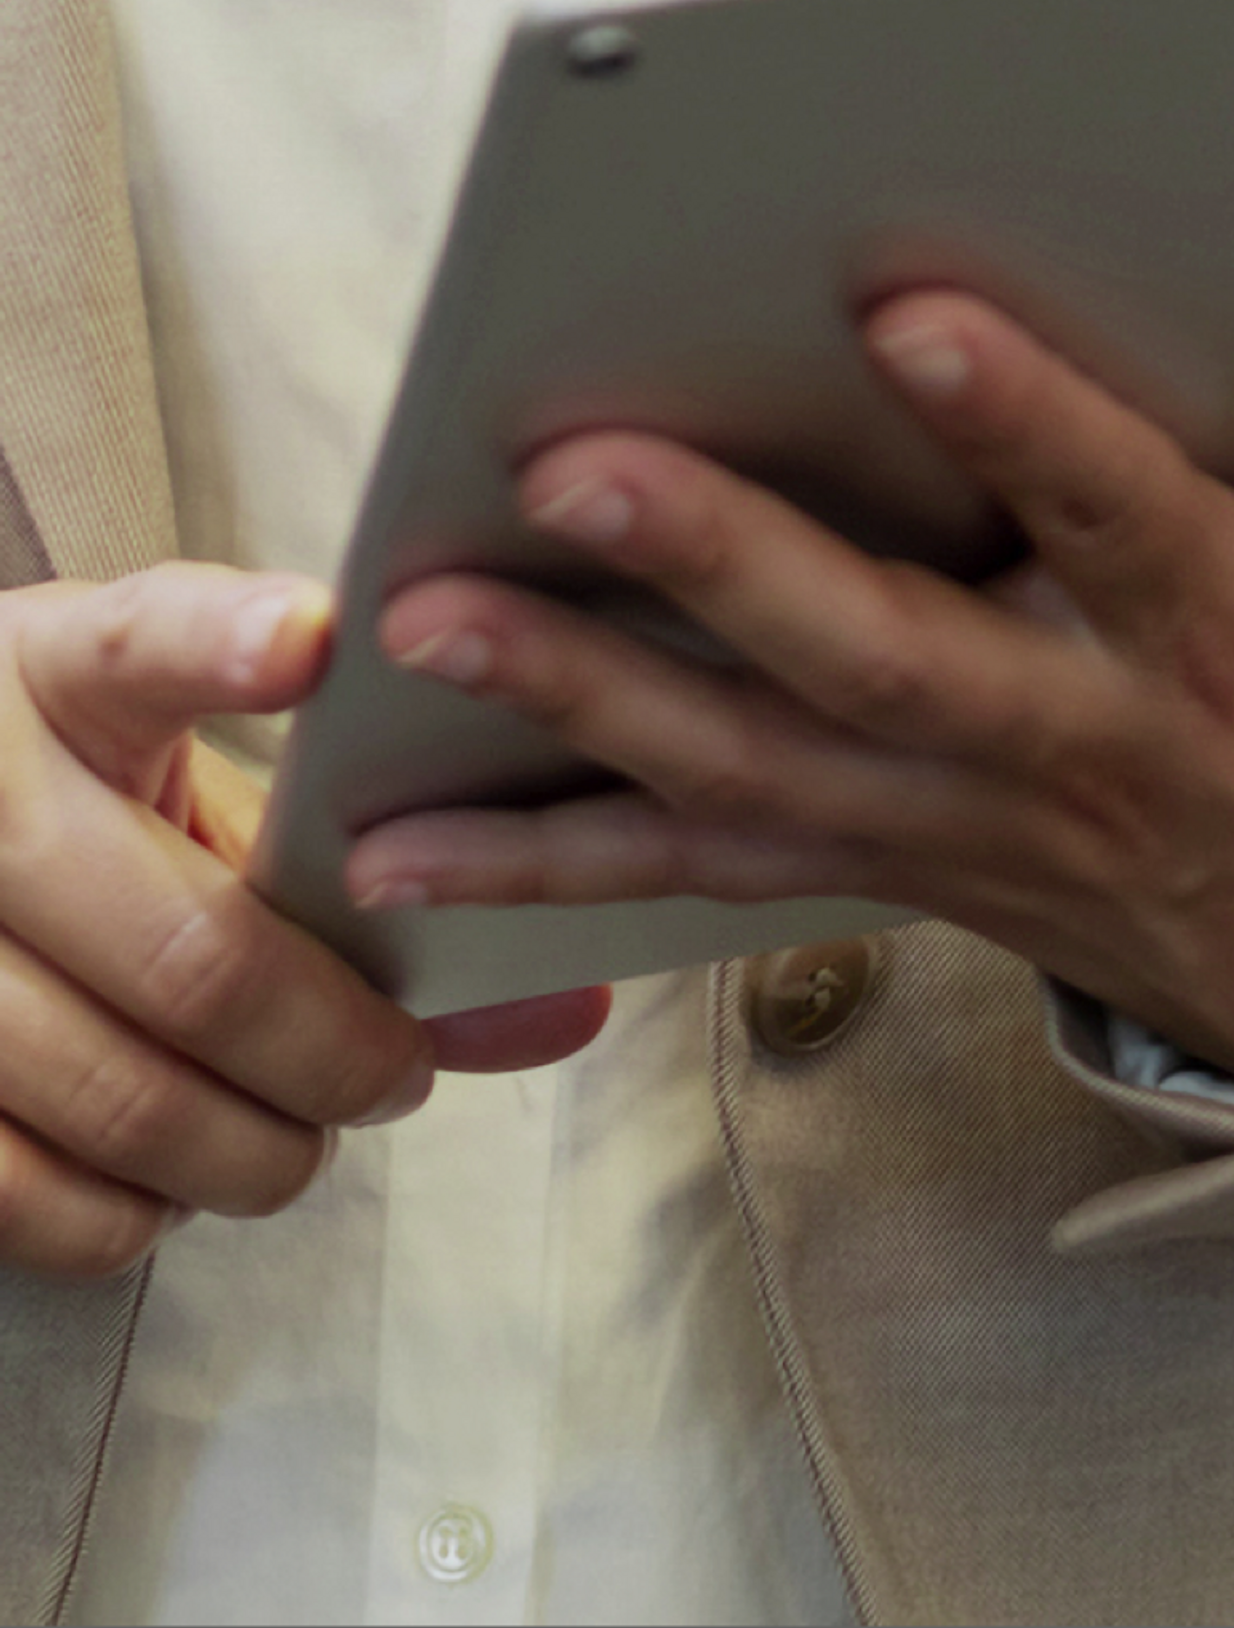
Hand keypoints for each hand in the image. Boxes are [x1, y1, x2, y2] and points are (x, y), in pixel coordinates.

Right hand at [0, 566, 602, 1280]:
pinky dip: (134, 1209)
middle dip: (338, 1047)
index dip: (224, 640)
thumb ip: (358, 851)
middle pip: (193, 954)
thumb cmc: (98, 793)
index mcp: (65, 671)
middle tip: (398, 1068)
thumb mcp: (203, 774)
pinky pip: (32, 1195)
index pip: (143, 639)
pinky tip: (172, 1167)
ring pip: (125, 1097)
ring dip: (255, 1148)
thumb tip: (566, 1009)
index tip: (315, 640)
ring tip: (302, 1126)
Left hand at [348, 272, 1233, 1104]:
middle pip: (882, 654)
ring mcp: (985, 824)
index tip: (911, 311)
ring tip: (428, 622)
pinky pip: (722, 865)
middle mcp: (1089, 744)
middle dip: (719, 563)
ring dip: (587, 701)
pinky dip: (563, 849)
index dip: (1023, 424)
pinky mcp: (918, 870)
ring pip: (763, 764)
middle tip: (570, 464)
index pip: (1118, 521)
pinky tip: (410, 829)